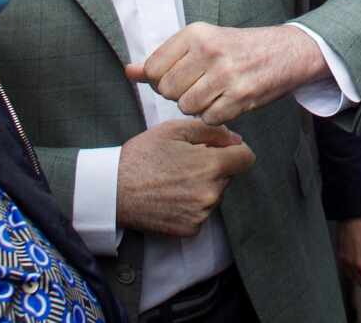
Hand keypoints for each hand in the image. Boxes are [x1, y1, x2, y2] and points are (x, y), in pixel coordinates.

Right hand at [115, 119, 255, 235]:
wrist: (113, 191)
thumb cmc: (142, 156)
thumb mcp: (174, 130)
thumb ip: (211, 131)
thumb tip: (236, 139)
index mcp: (210, 166)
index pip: (246, 158)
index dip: (235, 150)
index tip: (221, 149)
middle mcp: (210, 194)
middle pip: (229, 176)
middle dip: (215, 167)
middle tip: (186, 163)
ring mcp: (201, 215)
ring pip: (215, 195)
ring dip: (204, 186)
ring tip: (175, 180)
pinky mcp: (190, 230)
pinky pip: (202, 213)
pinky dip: (192, 205)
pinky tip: (172, 197)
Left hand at [129, 23, 326, 124]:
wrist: (287, 52)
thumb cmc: (240, 48)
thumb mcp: (201, 44)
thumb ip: (163, 59)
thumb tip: (129, 72)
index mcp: (196, 33)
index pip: (154, 69)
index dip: (163, 80)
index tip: (180, 76)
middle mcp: (209, 50)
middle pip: (168, 91)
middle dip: (180, 94)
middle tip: (200, 85)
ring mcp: (226, 74)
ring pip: (187, 106)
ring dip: (198, 106)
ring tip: (215, 93)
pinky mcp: (241, 96)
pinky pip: (210, 118)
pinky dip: (216, 115)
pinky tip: (228, 101)